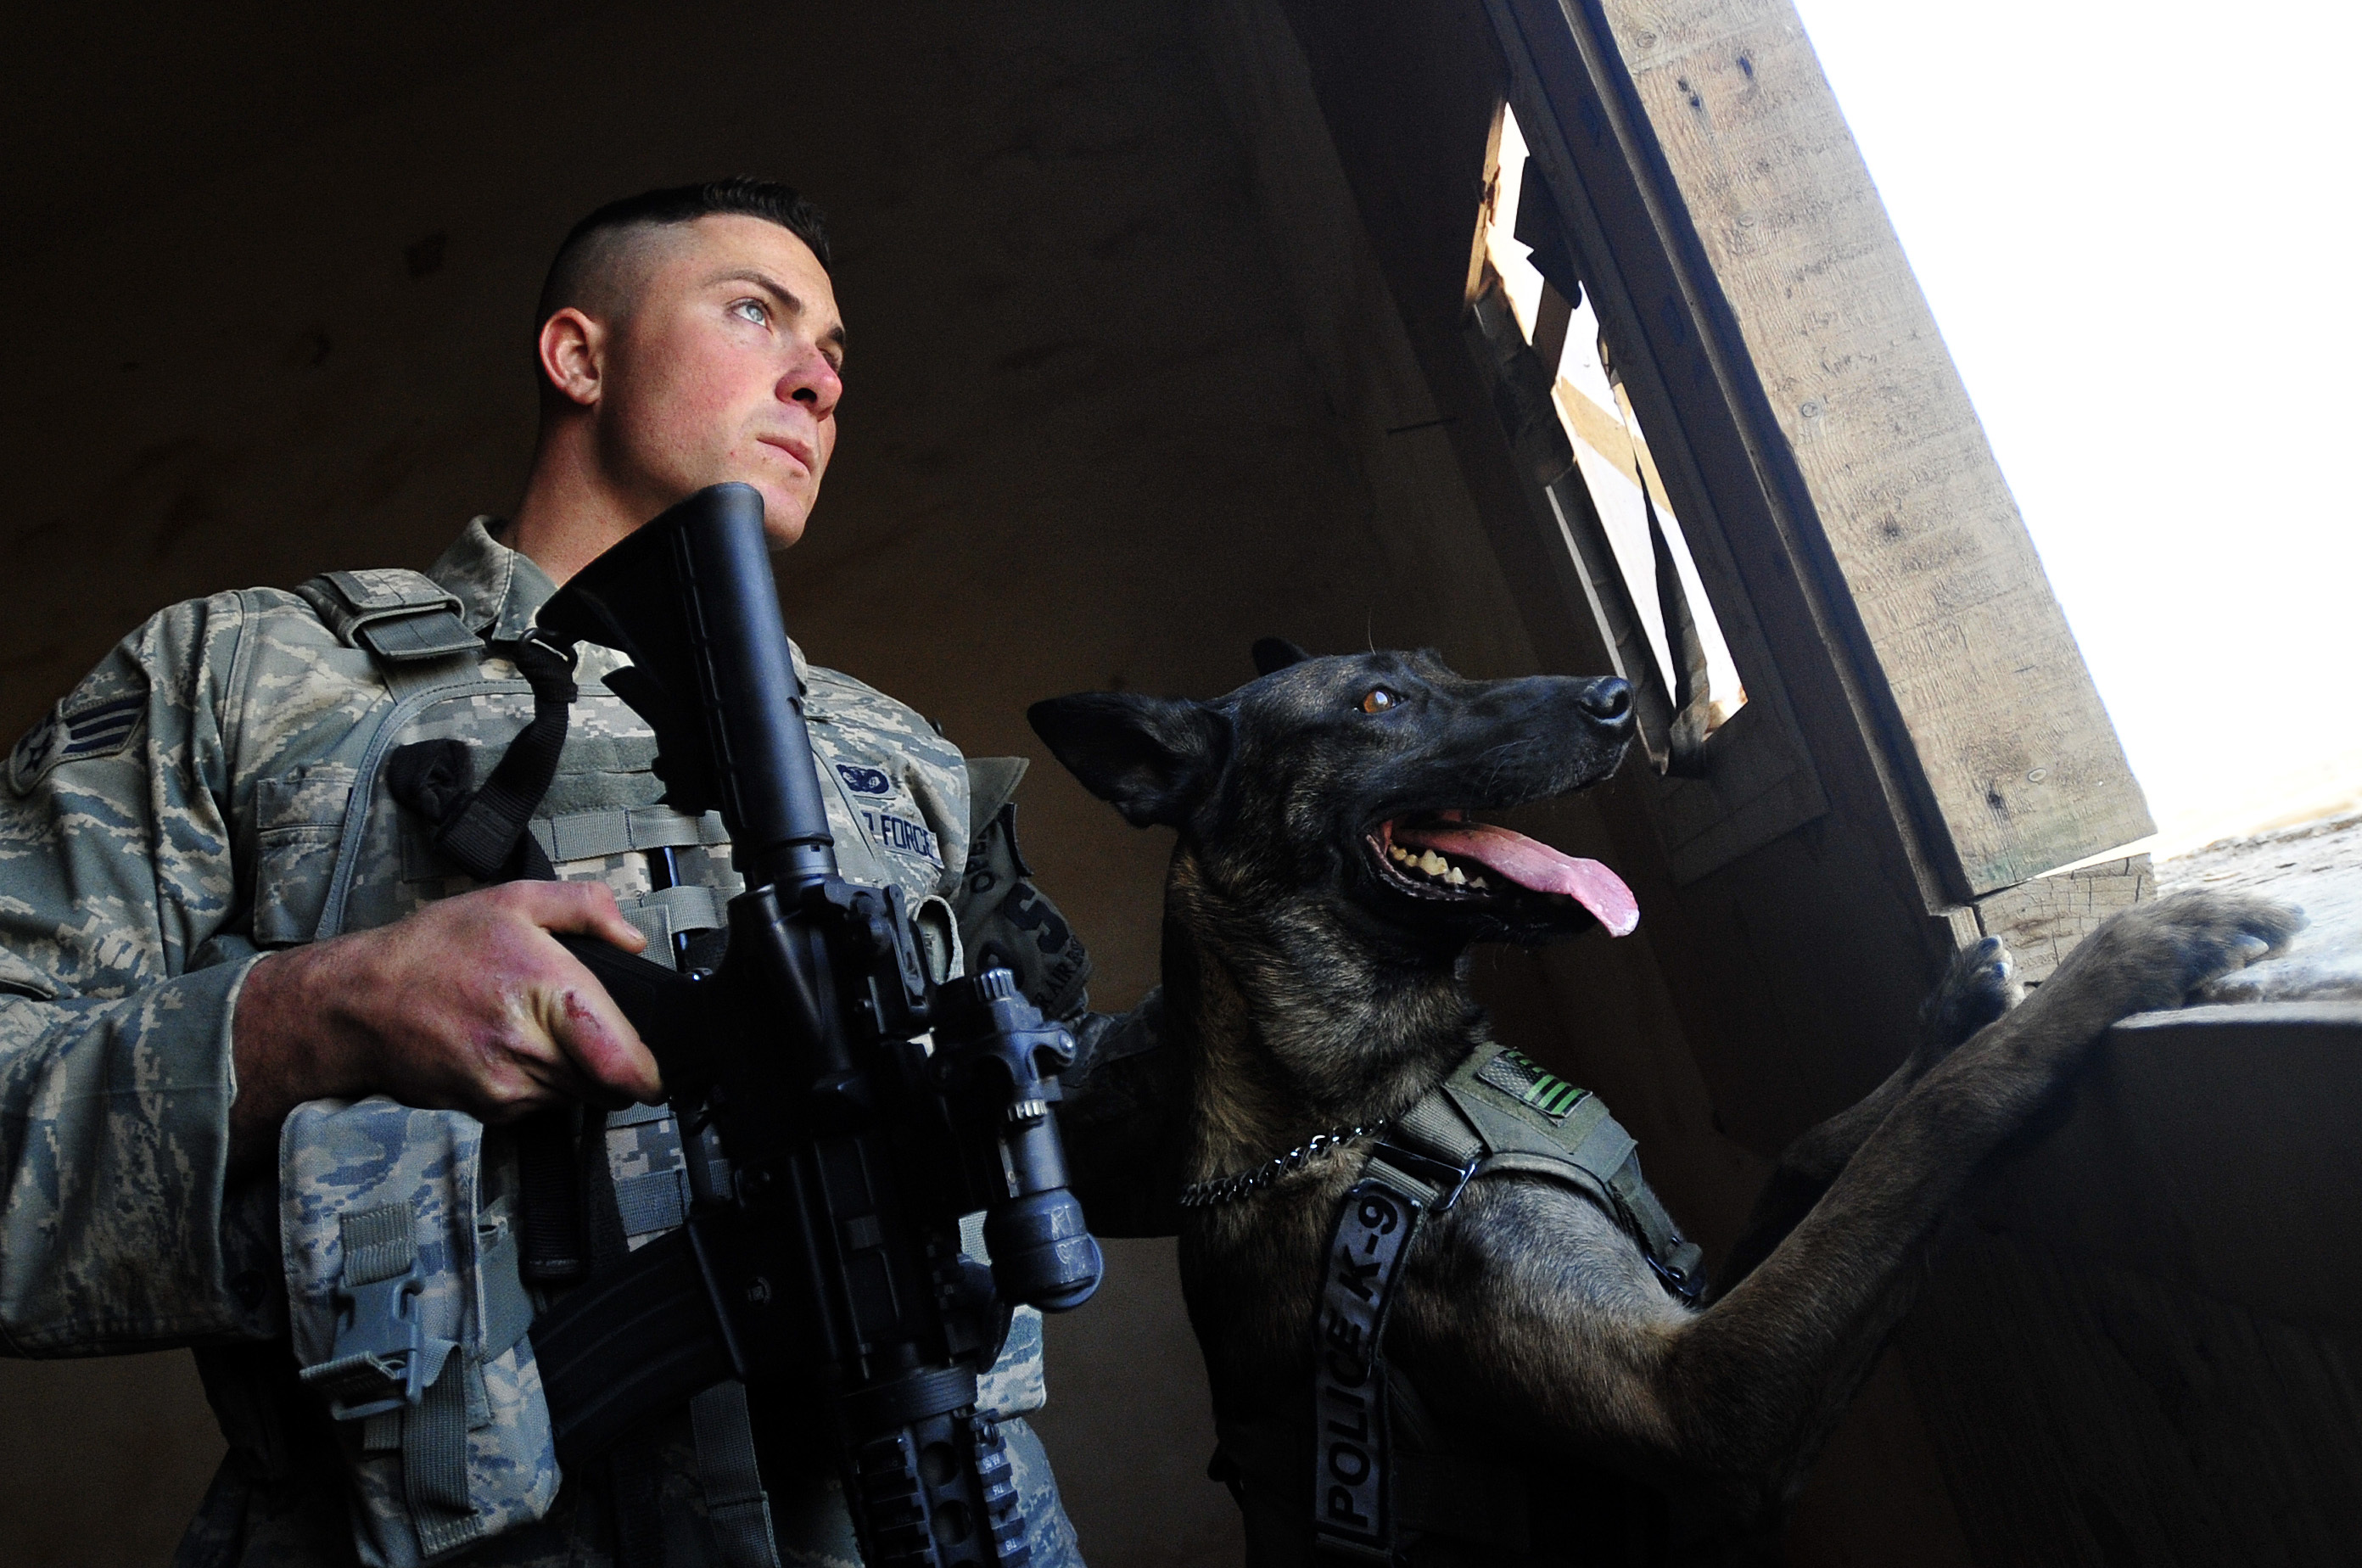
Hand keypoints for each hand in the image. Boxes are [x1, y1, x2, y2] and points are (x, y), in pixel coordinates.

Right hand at [229, 881, 662, 1169]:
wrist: (357, 1002)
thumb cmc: (430, 950)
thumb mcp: (513, 900)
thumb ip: (585, 908)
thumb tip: (631, 937)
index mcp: (549, 993)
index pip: (626, 1063)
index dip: (649, 1069)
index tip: (650, 1062)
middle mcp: (530, 1048)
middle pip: (610, 1083)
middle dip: (612, 1061)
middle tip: (590, 1031)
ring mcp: (507, 1085)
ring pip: (578, 1096)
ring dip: (576, 1073)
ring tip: (541, 1031)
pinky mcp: (488, 1108)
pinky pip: (541, 1105)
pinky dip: (541, 1083)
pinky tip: (514, 1047)